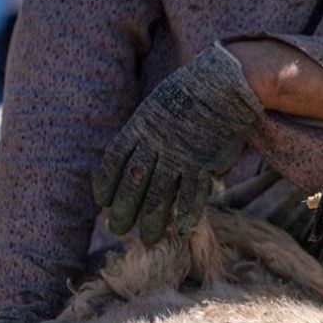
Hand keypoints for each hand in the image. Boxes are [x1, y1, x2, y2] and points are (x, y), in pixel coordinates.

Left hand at [93, 43, 262, 243]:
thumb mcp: (157, 105)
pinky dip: (186, 215)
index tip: (102, 202)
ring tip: (147, 239)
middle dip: (123, 210)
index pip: (114, 161)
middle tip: (117, 230)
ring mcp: (178, 155)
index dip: (106, 184)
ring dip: (152, 221)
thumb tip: (137, 152)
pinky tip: (181, 231)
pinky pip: (191, 196)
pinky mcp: (202, 163)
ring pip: (159, 196)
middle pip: (133, 184)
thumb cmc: (191, 93)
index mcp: (139, 127)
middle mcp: (154, 144)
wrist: (221, 84)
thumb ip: (146, 129)